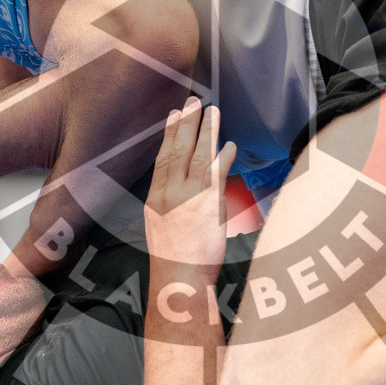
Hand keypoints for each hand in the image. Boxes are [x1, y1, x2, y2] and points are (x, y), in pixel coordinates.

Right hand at [144, 97, 235, 276]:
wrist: (179, 281)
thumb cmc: (173, 259)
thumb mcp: (160, 224)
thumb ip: (169, 199)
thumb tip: (178, 183)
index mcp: (156, 197)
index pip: (162, 157)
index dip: (169, 134)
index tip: (173, 115)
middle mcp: (170, 193)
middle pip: (178, 150)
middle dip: (186, 124)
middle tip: (192, 102)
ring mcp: (189, 198)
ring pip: (198, 157)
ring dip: (207, 132)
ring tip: (213, 112)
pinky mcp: (208, 206)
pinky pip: (217, 174)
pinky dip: (224, 157)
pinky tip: (229, 144)